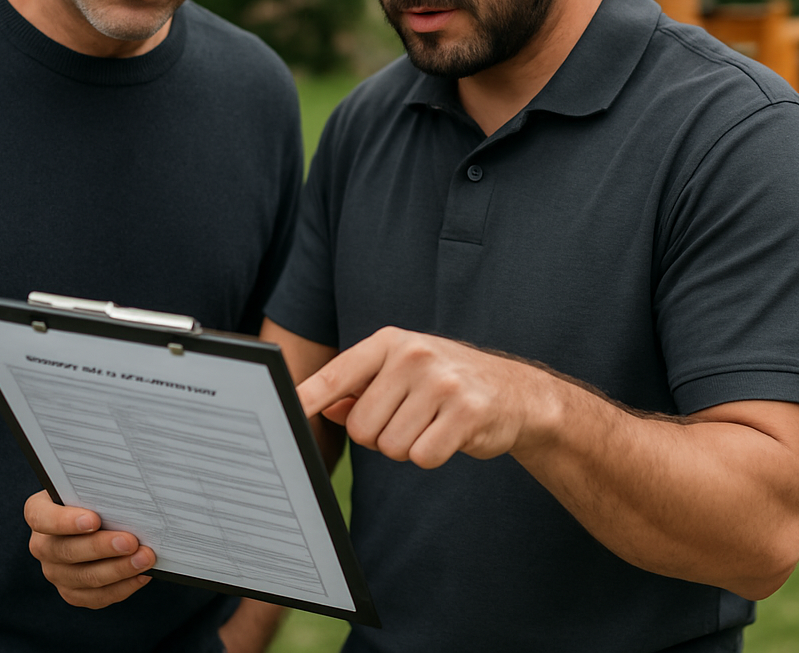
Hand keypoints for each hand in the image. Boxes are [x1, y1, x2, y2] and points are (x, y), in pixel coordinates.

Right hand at [24, 490, 155, 607]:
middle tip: (131, 541)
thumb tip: (127, 490)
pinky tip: (142, 575)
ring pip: (84, 578)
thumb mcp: (90, 484)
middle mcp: (42, 546)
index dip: (65, 521)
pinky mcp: (72, 592)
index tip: (94, 520)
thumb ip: (99, 486)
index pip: (43, 518)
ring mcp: (56, 572)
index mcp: (39, 513)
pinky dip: (122, 587)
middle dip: (102, 547)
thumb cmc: (94, 493)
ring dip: (118, 570)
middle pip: (67, 552)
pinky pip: (95, 597)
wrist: (97, 513)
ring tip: (144, 559)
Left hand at [296, 326, 548, 468]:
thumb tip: (322, 407)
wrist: (515, 392)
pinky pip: (422, 457)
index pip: (338, 374)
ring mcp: (441, 382)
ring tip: (431, 423)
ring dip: (407, 446)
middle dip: (379, 436)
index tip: (283, 411)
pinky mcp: (466, 412)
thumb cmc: (447, 381)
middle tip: (409, 419)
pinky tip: (449, 434)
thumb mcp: (402, 371)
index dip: (308, 397)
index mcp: (390, 342)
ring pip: (390, 446)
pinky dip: (432, 455)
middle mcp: (413, 355)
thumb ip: (360, 389)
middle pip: (363, 426)